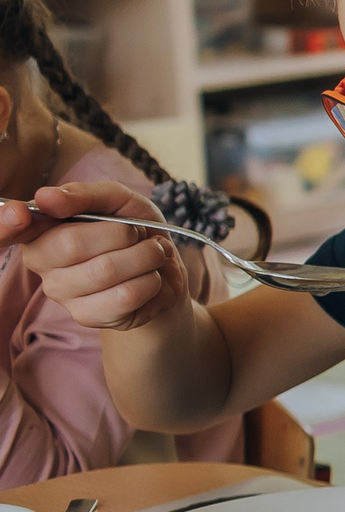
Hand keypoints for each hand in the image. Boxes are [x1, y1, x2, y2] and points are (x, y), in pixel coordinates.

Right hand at [2, 182, 199, 331]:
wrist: (163, 269)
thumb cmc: (133, 229)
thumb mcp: (116, 200)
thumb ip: (83, 195)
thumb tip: (46, 197)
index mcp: (39, 229)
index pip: (6, 229)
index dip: (6, 222)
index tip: (19, 213)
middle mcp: (39, 262)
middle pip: (72, 244)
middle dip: (124, 233)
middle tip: (139, 233)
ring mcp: (60, 293)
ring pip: (107, 270)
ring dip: (146, 256)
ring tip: (152, 253)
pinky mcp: (87, 316)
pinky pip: (126, 296)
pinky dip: (151, 280)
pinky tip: (149, 277)